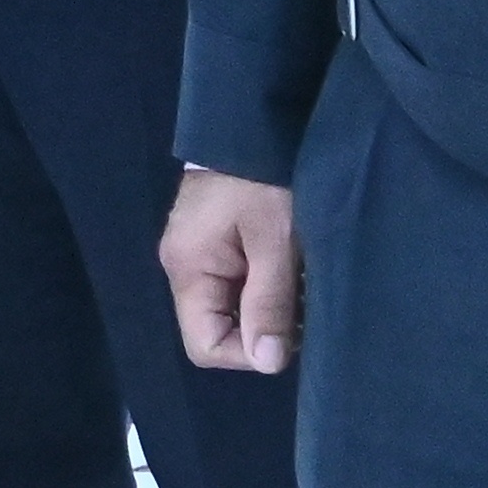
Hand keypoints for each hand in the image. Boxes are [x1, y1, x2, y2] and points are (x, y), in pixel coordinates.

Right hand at [162, 168, 301, 374]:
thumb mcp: (275, 243)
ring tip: (301, 279)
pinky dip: (268, 285)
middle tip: (303, 300)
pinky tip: (292, 266)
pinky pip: (239, 284)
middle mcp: (183, 267)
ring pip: (233, 306)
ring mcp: (198, 253)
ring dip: (270, 304)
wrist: (252, 123)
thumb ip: (269, 303)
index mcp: (188, 269)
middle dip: (264, 326)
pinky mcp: (217, 242)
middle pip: (218, 327)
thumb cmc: (263, 182)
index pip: (205, 344)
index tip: (290, 328)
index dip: (249, 351)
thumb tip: (267, 363)